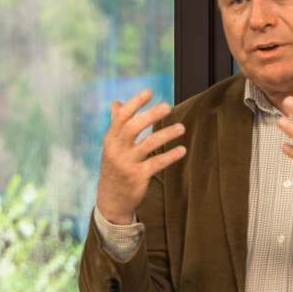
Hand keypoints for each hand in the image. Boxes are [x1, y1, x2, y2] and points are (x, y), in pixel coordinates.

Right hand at [95, 89, 187, 224]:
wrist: (111, 200)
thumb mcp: (111, 146)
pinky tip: (182, 150)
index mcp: (110, 139)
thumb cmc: (114, 168)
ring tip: (182, 128)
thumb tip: (116, 103)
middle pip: (133, 127)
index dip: (135, 103)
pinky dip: (171, 155)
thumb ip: (116, 124)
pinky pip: (157, 163)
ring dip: (166, 134)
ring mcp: (127, 164)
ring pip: (148, 144)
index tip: (149, 91)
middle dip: (151, 115)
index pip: (121, 117)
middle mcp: (117, 150)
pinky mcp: (138, 177)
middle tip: (168, 106)